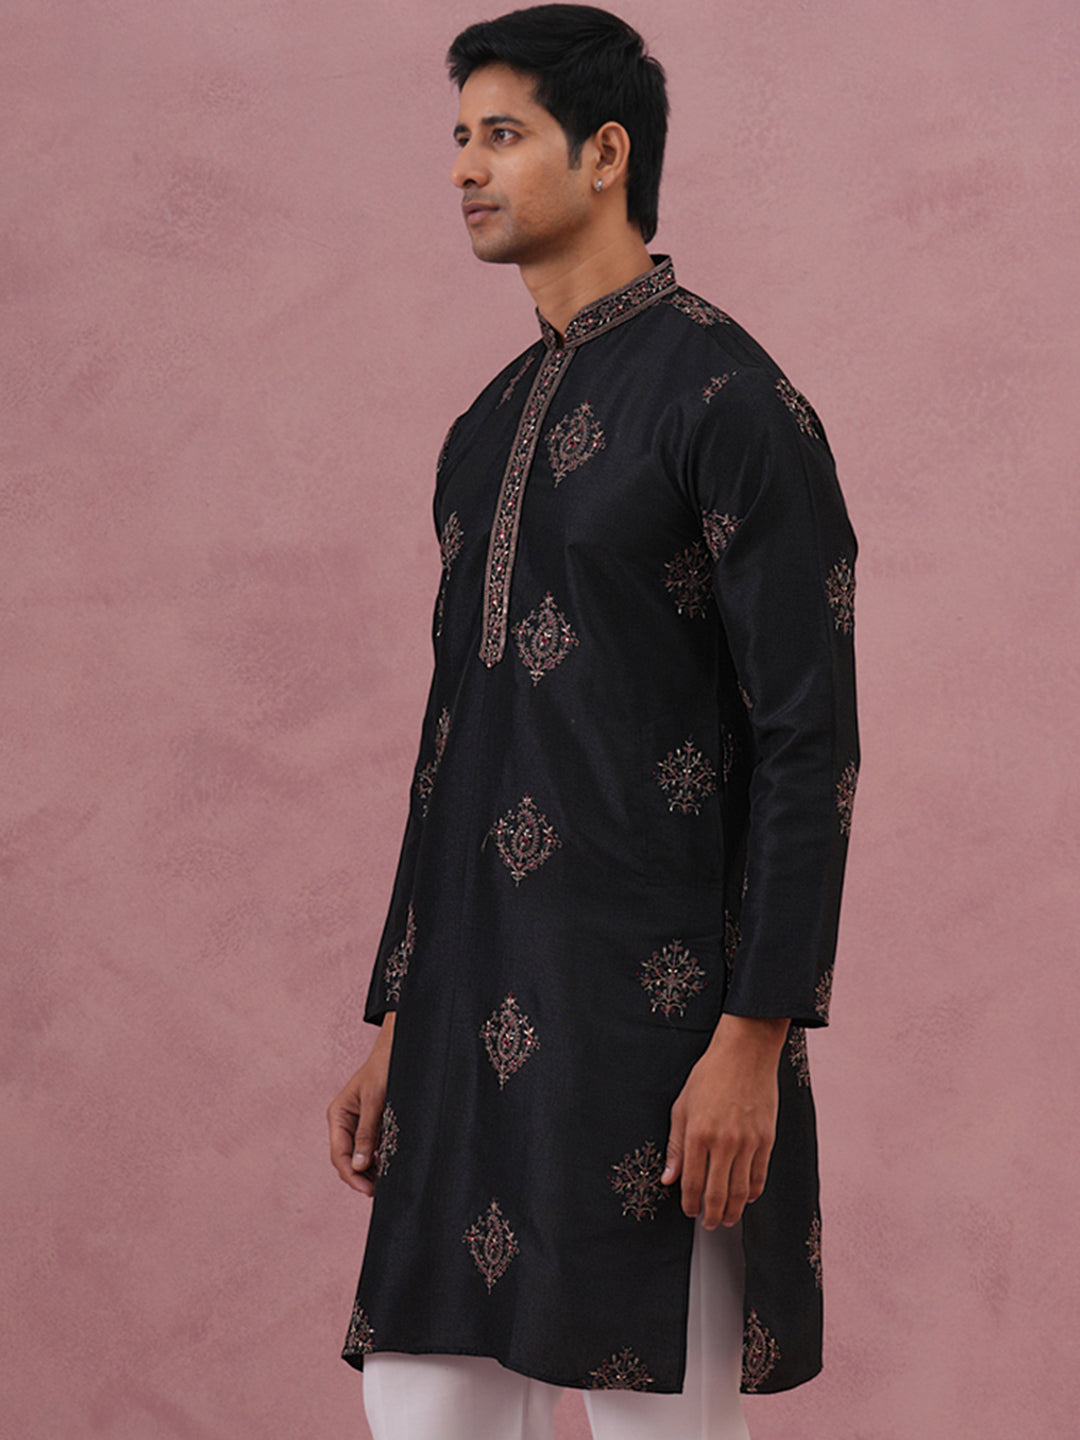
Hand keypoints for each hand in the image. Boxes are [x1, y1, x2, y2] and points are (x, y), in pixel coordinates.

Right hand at [327, 1013, 396, 1196]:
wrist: (399, 1049)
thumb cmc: (384, 1069)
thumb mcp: (375, 1100)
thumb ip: (367, 1132)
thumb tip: (359, 1165)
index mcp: (338, 1115)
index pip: (339, 1154)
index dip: (351, 1174)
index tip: (367, 1189)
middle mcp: (345, 1123)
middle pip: (348, 1159)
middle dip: (361, 1177)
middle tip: (379, 1192)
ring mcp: (359, 1125)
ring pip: (360, 1157)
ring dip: (371, 1171)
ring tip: (387, 1184)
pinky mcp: (373, 1126)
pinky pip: (373, 1149)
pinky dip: (379, 1160)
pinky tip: (390, 1169)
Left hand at [661, 1014, 788, 1228]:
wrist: (745, 1054)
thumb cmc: (710, 1075)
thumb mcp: (682, 1106)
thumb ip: (675, 1146)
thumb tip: (668, 1177)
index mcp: (698, 1134)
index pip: (692, 1183)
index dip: (689, 1203)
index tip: (688, 1211)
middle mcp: (723, 1142)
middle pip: (718, 1194)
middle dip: (712, 1215)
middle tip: (709, 1224)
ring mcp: (748, 1142)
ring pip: (741, 1191)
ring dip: (734, 1211)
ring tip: (727, 1219)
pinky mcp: (767, 1139)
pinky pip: (760, 1176)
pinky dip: (754, 1193)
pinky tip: (747, 1198)